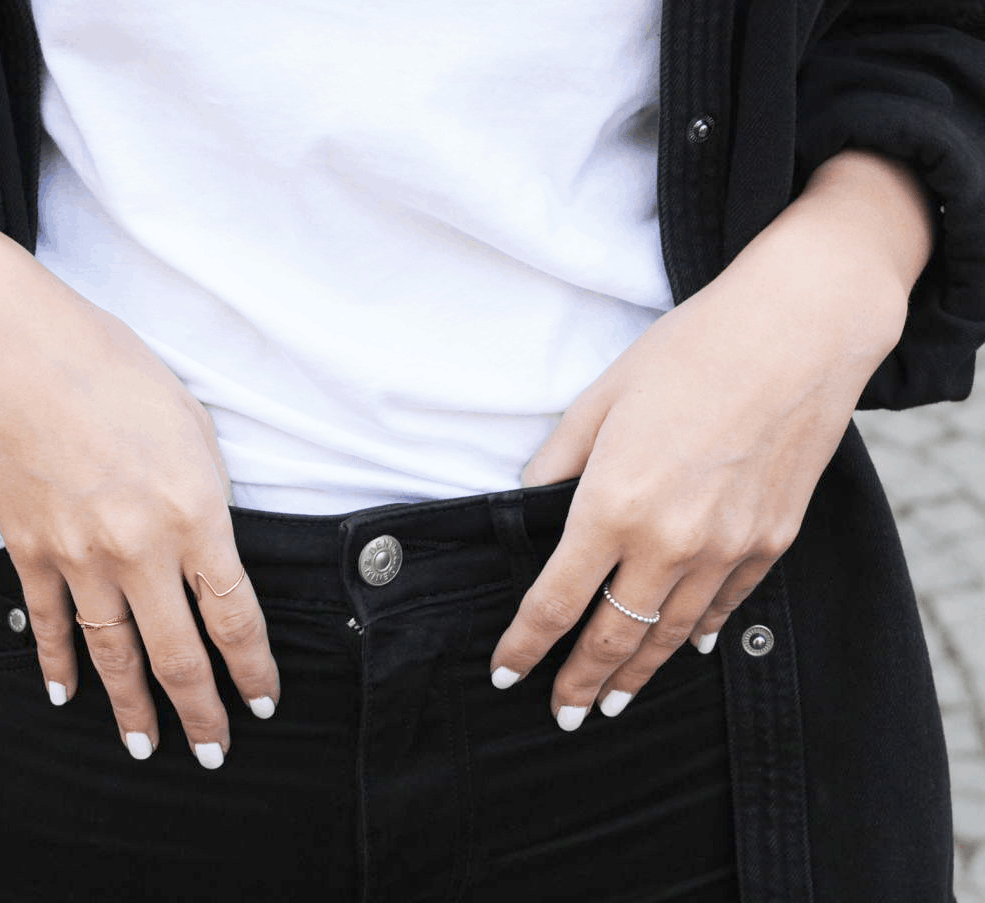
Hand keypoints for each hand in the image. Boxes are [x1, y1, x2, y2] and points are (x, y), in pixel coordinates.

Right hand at [0, 218, 279, 768]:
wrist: (7, 348)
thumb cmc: (110, 367)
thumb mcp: (191, 423)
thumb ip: (207, 495)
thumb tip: (208, 542)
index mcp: (195, 515)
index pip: (234, 618)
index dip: (254, 669)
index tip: (264, 700)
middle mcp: (140, 550)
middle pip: (179, 655)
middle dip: (202, 712)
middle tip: (216, 752)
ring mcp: (78, 557)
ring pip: (113, 654)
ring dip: (132, 707)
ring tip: (148, 748)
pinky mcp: (28, 550)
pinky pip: (50, 624)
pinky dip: (59, 664)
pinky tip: (67, 696)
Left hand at [489, 150, 932, 729]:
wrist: (798, 330)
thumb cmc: (688, 353)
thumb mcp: (598, 401)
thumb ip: (556, 464)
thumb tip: (527, 506)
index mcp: (612, 506)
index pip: (554, 603)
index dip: (524, 647)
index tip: (504, 674)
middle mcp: (669, 542)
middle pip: (613, 635)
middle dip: (582, 682)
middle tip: (562, 714)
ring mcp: (728, 547)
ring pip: (672, 634)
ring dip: (638, 673)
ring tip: (613, 702)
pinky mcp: (772, 540)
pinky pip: (726, 605)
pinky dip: (700, 633)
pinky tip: (685, 648)